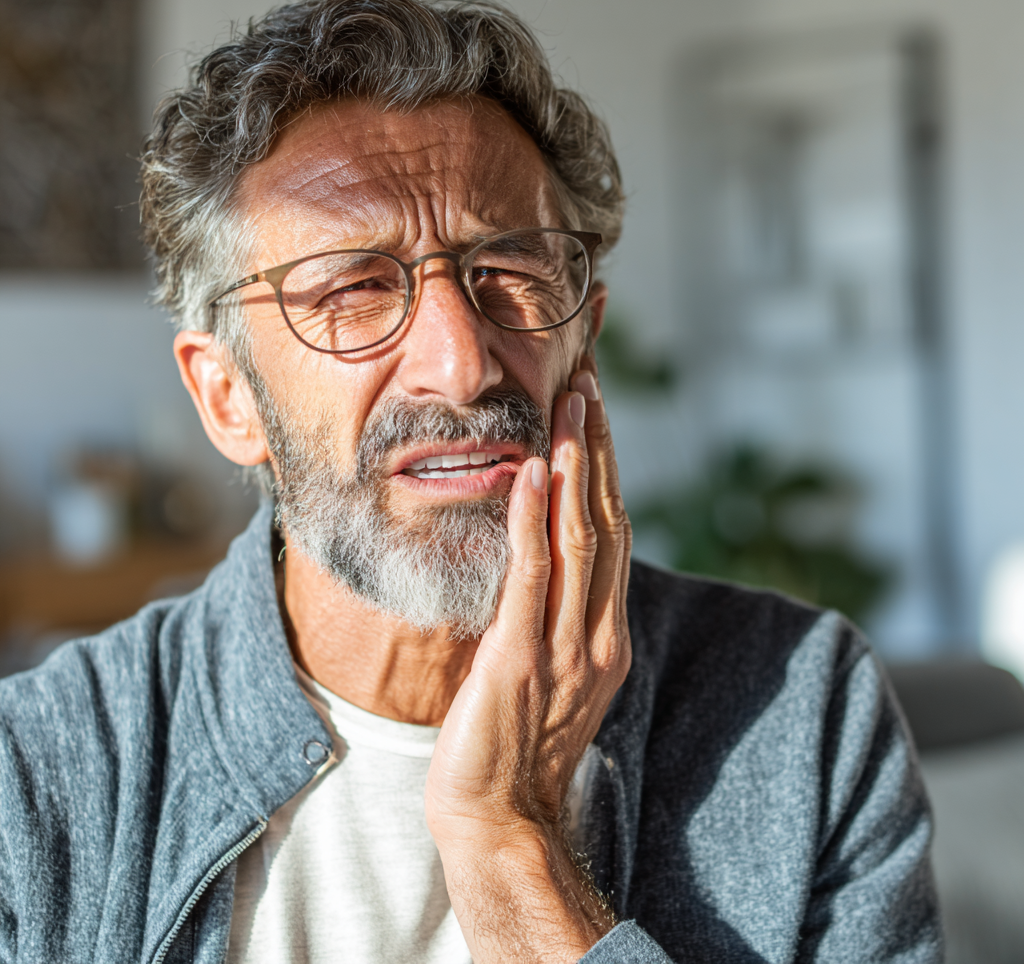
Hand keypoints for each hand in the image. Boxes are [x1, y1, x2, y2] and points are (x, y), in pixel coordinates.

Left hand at [425, 361, 631, 962]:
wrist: (499, 814)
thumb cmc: (516, 738)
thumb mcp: (551, 665)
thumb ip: (554, 610)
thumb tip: (538, 554)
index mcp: (606, 631)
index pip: (612, 531)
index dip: (606, 468)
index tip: (594, 411)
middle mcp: (598, 632)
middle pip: (606, 521)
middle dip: (598, 449)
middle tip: (589, 383)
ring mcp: (565, 647)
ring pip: (581, 539)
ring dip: (577, 467)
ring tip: (571, 405)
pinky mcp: (522, 659)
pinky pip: (532, 579)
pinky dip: (535, 522)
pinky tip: (533, 473)